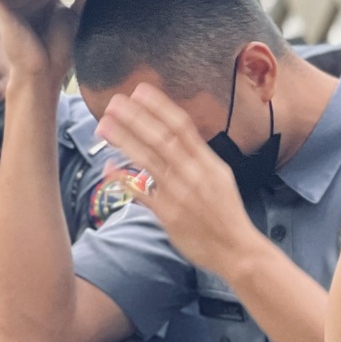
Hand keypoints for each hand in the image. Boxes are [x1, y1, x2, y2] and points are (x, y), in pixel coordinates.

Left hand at [93, 84, 264, 275]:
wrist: (237, 250)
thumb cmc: (227, 214)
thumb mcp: (220, 179)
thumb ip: (197, 159)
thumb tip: (177, 139)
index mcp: (210, 163)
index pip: (183, 127)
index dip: (160, 107)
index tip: (141, 91)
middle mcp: (195, 175)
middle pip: (162, 139)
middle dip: (137, 118)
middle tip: (114, 102)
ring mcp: (181, 194)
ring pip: (149, 160)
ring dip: (125, 140)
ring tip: (103, 126)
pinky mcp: (169, 214)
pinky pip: (141, 193)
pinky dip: (123, 179)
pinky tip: (106, 168)